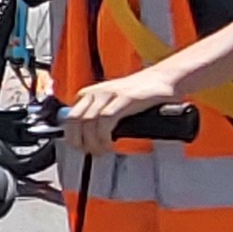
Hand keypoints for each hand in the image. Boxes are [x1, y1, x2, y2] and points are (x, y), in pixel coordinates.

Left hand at [64, 70, 182, 156]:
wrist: (163, 79)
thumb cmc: (139, 94)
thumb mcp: (111, 103)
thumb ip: (97, 116)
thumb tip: (86, 139)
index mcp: (89, 93)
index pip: (69, 117)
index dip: (71, 136)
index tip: (79, 148)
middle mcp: (96, 92)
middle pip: (75, 120)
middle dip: (78, 141)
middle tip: (89, 152)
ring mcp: (109, 94)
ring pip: (88, 122)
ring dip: (92, 142)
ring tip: (101, 150)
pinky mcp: (124, 98)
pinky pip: (106, 120)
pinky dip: (104, 136)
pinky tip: (110, 143)